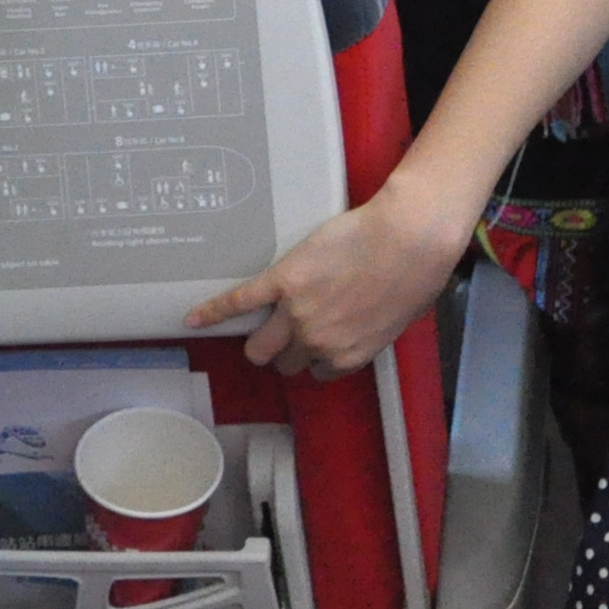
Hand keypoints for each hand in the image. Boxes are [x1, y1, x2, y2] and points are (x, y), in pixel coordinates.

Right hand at [187, 178, 468, 375]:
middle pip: (286, 360)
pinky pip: (239, 302)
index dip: (316, 356)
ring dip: (260, 341)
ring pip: (260, 345)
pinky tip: (194, 317)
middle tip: (293, 332)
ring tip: (260, 328)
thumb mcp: (397, 318)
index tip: (315, 347)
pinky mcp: (282, 282)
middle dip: (289, 350)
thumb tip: (359, 325)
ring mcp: (296, 313)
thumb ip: (368, 331)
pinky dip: (214, 311)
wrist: (409, 237)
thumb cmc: (415, 273)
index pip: (318, 371)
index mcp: (347, 355)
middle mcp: (317, 341)